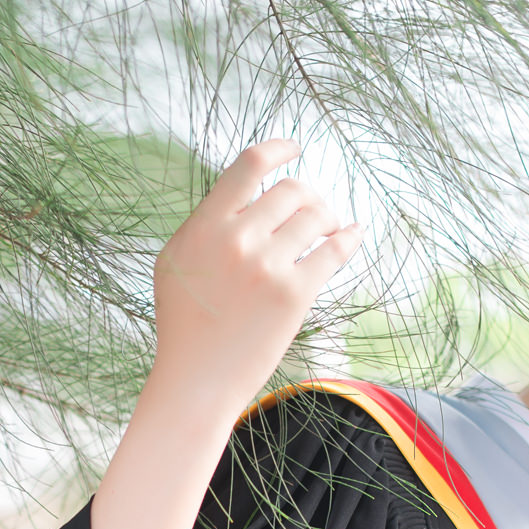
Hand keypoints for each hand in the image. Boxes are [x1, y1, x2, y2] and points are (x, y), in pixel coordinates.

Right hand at [147, 139, 363, 423]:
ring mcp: (266, 267)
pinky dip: (349, 239)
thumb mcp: (175, 263)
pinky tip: (353, 236)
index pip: (249, 166)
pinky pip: (334, 251)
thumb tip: (243, 195)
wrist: (196, 380)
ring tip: (329, 231)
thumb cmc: (184, 325)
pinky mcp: (293, 295)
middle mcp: (237, 240)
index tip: (294, 147)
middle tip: (316, 212)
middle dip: (310, 196)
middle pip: (291, 190)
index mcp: (205, 227)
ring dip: (329, 219)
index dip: (277, 149)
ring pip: (315, 217)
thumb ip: (205, 224)